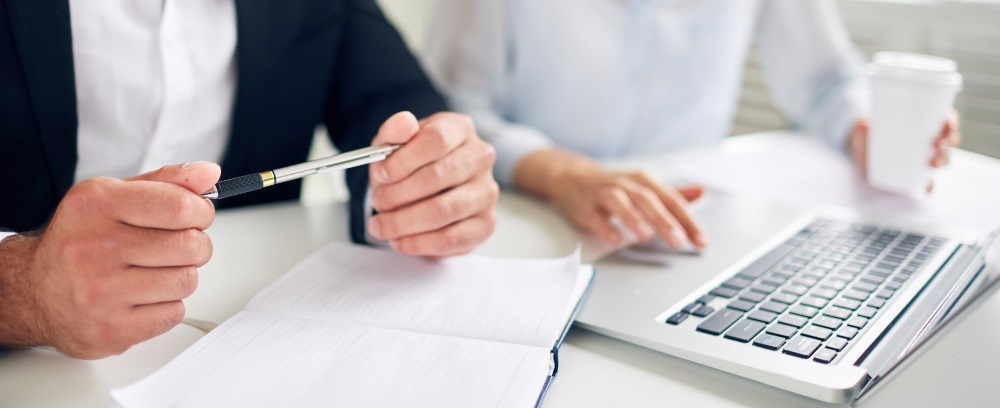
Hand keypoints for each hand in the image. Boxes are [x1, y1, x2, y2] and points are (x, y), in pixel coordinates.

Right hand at [0, 162, 219, 358]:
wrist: (34, 290)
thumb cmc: (81, 241)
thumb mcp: (115, 196)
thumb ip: (166, 182)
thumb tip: (208, 174)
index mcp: (96, 205)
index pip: (179, 206)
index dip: (201, 212)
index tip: (197, 216)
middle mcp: (94, 247)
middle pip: (190, 245)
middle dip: (196, 245)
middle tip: (177, 246)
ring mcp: (100, 292)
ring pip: (186, 281)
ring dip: (181, 276)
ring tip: (153, 272)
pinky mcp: (110, 329)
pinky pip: (173, 314)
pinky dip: (167, 306)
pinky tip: (142, 296)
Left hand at [366, 111, 498, 256]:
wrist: (428, 189)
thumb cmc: (412, 163)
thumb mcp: (396, 142)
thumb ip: (394, 131)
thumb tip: (403, 124)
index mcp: (460, 128)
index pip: (436, 139)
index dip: (402, 160)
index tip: (379, 174)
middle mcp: (481, 157)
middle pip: (437, 176)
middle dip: (397, 194)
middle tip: (377, 203)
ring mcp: (487, 192)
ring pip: (443, 211)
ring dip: (403, 222)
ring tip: (381, 226)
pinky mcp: (486, 224)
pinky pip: (451, 238)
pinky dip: (418, 243)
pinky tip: (399, 241)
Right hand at [514, 149, 707, 247]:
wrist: (572, 177)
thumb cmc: (613, 185)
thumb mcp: (645, 186)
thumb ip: (672, 194)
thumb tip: (701, 193)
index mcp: (644, 182)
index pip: (671, 200)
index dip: (688, 220)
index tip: (701, 240)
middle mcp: (625, 185)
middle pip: (647, 200)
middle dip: (664, 220)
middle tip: (678, 240)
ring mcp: (603, 194)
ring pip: (620, 202)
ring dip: (633, 218)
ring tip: (646, 236)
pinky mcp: (585, 207)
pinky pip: (594, 216)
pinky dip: (604, 227)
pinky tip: (614, 238)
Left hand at [849, 110, 960, 190]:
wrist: (859, 145)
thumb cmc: (869, 130)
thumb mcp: (867, 124)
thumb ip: (864, 126)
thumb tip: (864, 125)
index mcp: (924, 124)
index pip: (945, 121)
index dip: (951, 122)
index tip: (948, 125)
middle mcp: (928, 141)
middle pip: (947, 142)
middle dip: (948, 144)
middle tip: (938, 146)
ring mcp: (922, 158)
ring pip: (942, 159)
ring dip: (943, 161)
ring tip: (933, 163)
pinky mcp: (912, 175)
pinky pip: (926, 182)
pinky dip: (929, 186)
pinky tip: (927, 189)